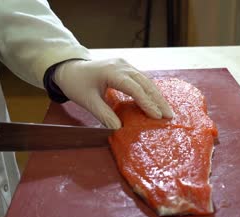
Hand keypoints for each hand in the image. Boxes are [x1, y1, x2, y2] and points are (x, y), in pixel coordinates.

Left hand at [53, 58, 172, 128]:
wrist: (69, 68)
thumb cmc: (77, 84)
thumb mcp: (87, 101)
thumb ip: (103, 114)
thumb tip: (119, 129)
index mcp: (112, 72)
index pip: (134, 88)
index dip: (146, 103)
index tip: (156, 116)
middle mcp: (122, 65)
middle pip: (145, 83)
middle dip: (158, 100)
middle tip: (169, 116)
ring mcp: (125, 65)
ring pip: (146, 80)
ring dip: (157, 96)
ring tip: (167, 111)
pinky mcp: (126, 68)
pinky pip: (142, 79)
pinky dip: (150, 91)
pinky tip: (157, 102)